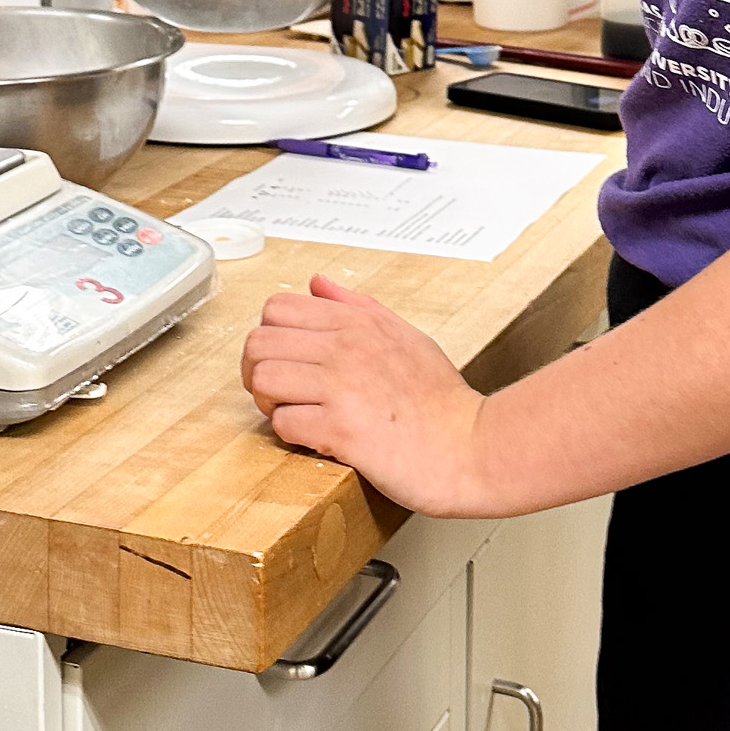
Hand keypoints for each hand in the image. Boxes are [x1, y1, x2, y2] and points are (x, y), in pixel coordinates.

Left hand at [240, 276, 502, 516]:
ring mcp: (342, 386)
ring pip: (264, 377)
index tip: (284, 359)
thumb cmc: (441, 401)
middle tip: (278, 392)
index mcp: (358, 322)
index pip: (278, 307)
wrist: (472, 447)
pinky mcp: (341, 428)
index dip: (270, 335)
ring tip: (292, 413)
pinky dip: (290, 434)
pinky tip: (312, 436)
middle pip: (259, 341)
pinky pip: (283, 423)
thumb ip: (358, 306)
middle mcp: (345, 347)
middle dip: (257, 369)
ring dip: (268, 402)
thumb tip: (318, 284)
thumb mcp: (405, 335)